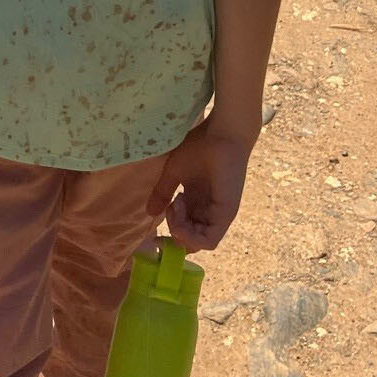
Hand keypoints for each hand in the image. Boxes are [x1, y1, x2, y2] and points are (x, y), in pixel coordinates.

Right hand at [143, 116, 252, 251]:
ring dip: (180, 230)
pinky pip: (209, 241)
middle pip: (190, 240)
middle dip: (173, 230)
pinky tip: (180, 213)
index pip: (186, 230)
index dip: (171, 230)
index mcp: (199, 203)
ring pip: (197, 243)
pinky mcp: (226, 215)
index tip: (161, 213)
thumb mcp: (173, 172)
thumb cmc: (200, 146)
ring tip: (175, 203)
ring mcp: (219, 216)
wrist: (220, 134)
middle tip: (169, 207)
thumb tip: (150, 213)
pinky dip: (190, 236)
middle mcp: (210, 212)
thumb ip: (162, 193)